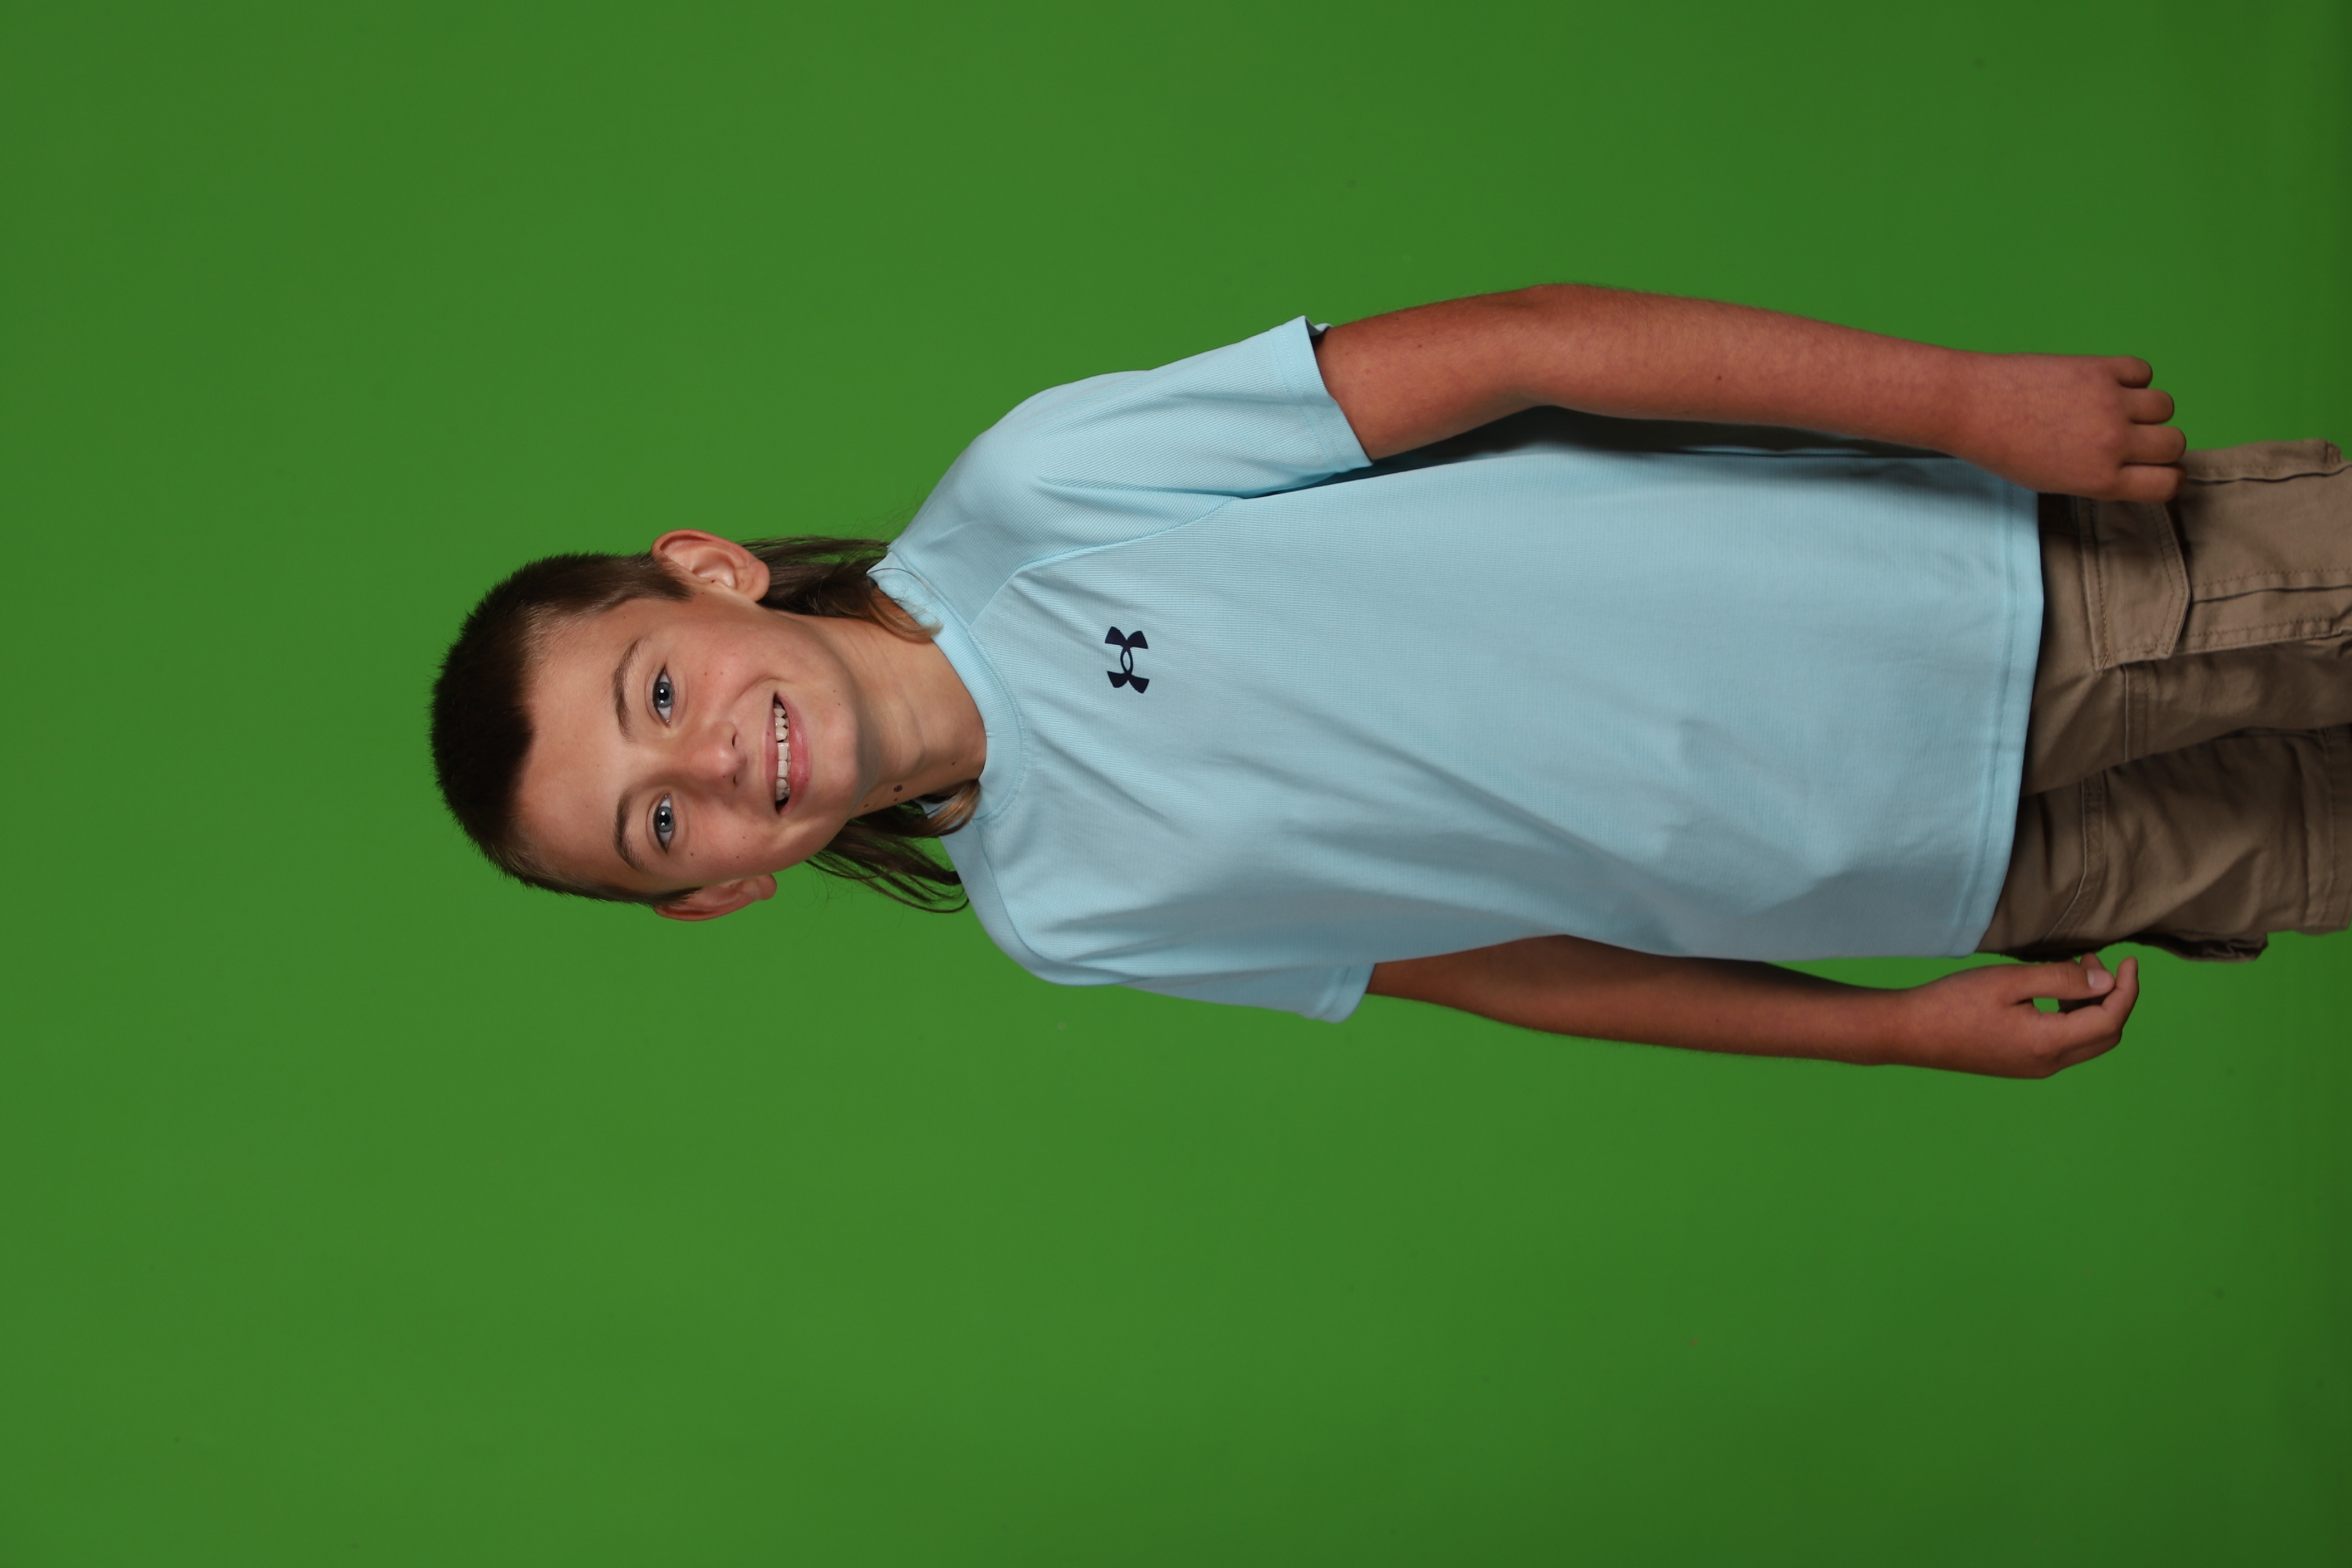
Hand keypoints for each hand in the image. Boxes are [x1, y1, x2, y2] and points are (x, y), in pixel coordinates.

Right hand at [1888, 953, 2139, 1077]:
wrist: (1911, 1033)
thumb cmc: (1954, 1002)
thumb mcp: (2009, 981)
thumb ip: (2061, 979)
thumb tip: (2106, 983)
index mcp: (2049, 1043)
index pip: (2110, 1018)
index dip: (2127, 989)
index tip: (2128, 961)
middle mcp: (2048, 1063)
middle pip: (2106, 1035)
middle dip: (2112, 998)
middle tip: (2095, 964)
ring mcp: (2034, 1068)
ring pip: (2086, 1041)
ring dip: (2091, 1007)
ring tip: (2072, 972)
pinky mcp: (2020, 1064)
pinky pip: (2064, 1045)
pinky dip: (2071, 1018)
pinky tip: (2050, 994)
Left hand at [1951, 353, 2185, 502]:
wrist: (1970, 408)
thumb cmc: (2004, 450)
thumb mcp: (2053, 482)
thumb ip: (2100, 476)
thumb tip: (2137, 463)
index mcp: (2100, 480)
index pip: (2168, 484)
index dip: (2165, 476)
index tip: (2154, 469)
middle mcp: (2112, 443)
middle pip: (2174, 443)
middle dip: (2159, 444)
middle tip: (2133, 438)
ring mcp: (2109, 403)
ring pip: (2165, 406)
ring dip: (2147, 409)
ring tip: (2116, 409)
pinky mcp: (2100, 368)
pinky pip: (2143, 371)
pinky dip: (2132, 377)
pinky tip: (2107, 384)